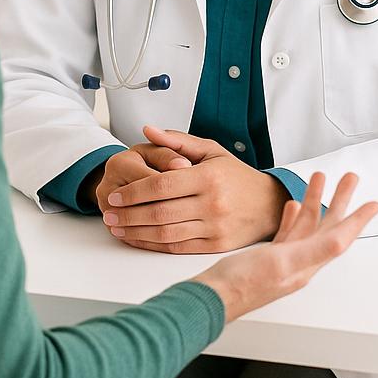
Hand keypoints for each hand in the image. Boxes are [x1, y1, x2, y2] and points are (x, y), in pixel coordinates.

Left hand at [102, 126, 288, 252]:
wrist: (268, 204)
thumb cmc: (236, 175)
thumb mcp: (210, 150)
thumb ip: (177, 141)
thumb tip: (147, 130)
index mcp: (208, 177)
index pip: (162, 185)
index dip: (134, 191)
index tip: (116, 195)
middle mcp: (211, 204)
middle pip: (160, 211)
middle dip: (129, 214)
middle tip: (108, 214)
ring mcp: (214, 228)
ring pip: (165, 233)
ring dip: (136, 232)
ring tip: (116, 228)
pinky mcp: (215, 247)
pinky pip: (177, 247)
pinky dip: (153, 244)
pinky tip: (137, 239)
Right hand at [192, 172, 377, 321]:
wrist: (213, 297)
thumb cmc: (243, 284)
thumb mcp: (282, 262)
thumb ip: (314, 250)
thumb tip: (342, 238)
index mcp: (308, 262)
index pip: (341, 236)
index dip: (359, 219)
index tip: (374, 203)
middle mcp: (300, 261)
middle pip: (327, 225)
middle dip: (340, 200)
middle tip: (349, 178)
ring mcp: (284, 258)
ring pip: (307, 224)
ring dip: (314, 200)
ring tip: (320, 178)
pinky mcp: (268, 256)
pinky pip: (288, 232)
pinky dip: (292, 216)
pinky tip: (291, 207)